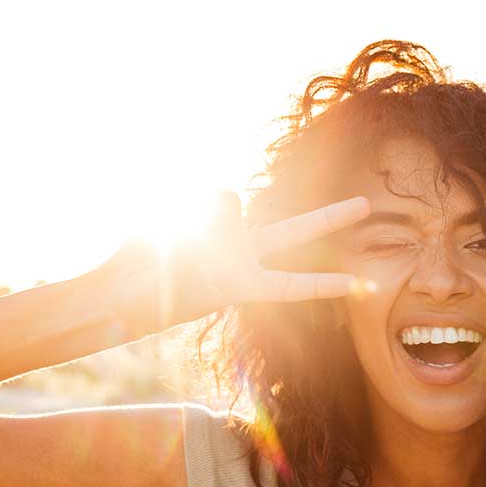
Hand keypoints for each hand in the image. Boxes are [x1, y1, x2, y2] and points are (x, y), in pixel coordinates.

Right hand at [104, 193, 370, 330]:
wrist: (118, 290)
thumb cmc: (151, 295)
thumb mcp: (185, 273)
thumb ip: (215, 228)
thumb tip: (232, 191)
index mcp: (242, 285)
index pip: (293, 285)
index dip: (326, 285)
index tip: (365, 288)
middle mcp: (242, 256)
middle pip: (296, 233)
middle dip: (329, 218)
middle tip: (367, 204)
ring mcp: (223, 238)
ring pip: (232, 203)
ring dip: (209, 214)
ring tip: (180, 240)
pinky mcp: (198, 220)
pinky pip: (203, 197)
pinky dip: (183, 207)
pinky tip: (166, 223)